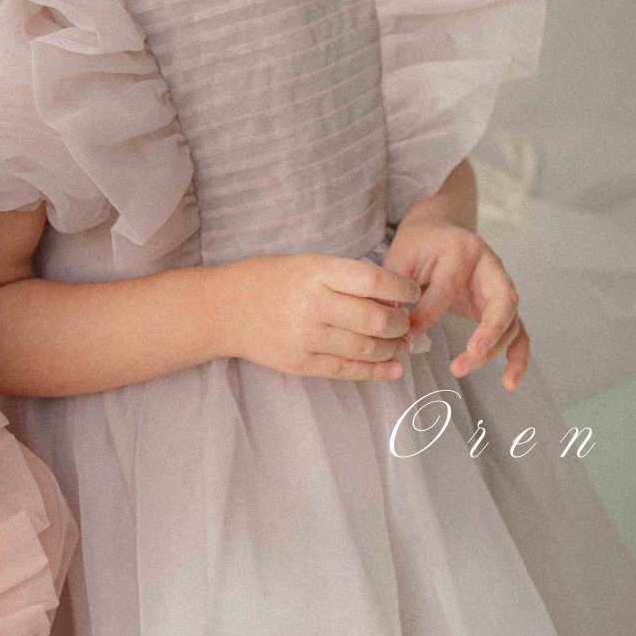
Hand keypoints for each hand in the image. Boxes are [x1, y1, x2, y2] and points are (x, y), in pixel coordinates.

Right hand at [218, 253, 421, 380]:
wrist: (223, 309)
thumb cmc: (268, 279)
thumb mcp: (307, 263)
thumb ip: (345, 277)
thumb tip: (391, 296)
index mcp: (317, 272)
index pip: (374, 280)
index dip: (402, 288)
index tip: (413, 292)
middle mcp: (313, 305)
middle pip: (376, 318)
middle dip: (401, 323)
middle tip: (407, 323)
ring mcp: (306, 337)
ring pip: (365, 348)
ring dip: (391, 348)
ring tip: (400, 344)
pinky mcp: (300, 363)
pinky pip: (346, 370)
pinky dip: (375, 372)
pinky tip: (392, 369)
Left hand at [385, 217, 529, 389]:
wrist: (438, 232)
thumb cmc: (419, 245)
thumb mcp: (402, 258)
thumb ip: (398, 290)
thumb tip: (400, 333)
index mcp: (464, 251)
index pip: (450, 286)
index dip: (428, 313)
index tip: (406, 335)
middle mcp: (491, 268)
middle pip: (501, 303)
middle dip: (487, 334)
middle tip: (464, 358)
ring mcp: (501, 289)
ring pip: (511, 323)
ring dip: (493, 351)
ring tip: (460, 369)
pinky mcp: (501, 309)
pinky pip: (518, 334)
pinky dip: (517, 358)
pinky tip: (509, 382)